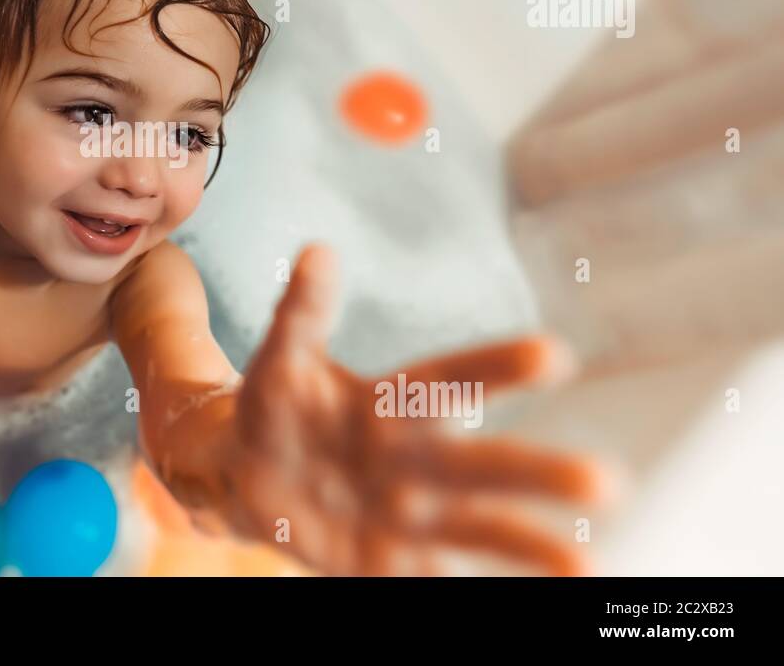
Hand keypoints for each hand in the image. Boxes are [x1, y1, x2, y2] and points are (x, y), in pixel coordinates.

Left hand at [219, 244, 611, 575]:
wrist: (248, 472)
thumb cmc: (280, 405)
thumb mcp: (283, 359)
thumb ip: (302, 313)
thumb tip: (318, 252)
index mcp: (396, 405)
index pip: (452, 382)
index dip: (497, 368)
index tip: (555, 353)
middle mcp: (417, 462)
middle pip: (484, 466)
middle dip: (541, 473)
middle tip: (610, 482)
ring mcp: (405, 518)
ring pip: (475, 531)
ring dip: (528, 549)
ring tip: (589, 571)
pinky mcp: (382, 566)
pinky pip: (427, 583)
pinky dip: (460, 594)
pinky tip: (519, 606)